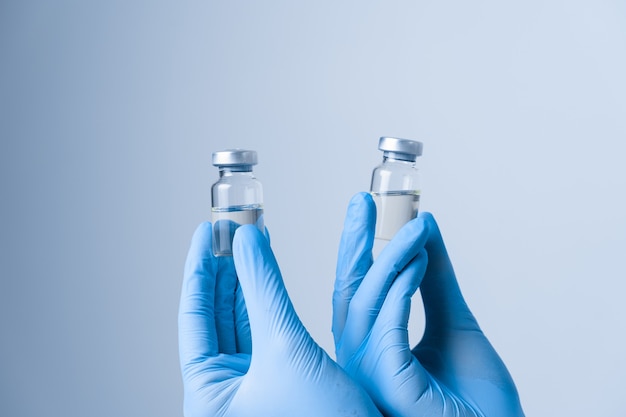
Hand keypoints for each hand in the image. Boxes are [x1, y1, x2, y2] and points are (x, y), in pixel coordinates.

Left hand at [179, 222, 381, 416]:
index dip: (199, 269)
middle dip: (225, 270)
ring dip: (246, 282)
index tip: (204, 232)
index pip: (194, 317)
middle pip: (216, 317)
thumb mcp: (286, 347)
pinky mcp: (277, 383)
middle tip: (231, 230)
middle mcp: (224, 392)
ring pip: (240, 322)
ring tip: (249, 243)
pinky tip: (266, 276)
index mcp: (208, 395)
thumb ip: (264, 288)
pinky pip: (263, 332)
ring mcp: (251, 387)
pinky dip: (265, 302)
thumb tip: (246, 238)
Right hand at [333, 193, 524, 416]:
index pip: (356, 290)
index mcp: (371, 348)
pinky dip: (401, 291)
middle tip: (363, 202)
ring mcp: (370, 376)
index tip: (365, 208)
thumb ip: (435, 279)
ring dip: (390, 260)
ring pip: (366, 306)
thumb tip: (424, 227)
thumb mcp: (454, 322)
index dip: (357, 248)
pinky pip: (387, 329)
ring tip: (415, 230)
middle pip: (348, 293)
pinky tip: (419, 262)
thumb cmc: (478, 398)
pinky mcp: (389, 386)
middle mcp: (361, 361)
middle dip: (355, 244)